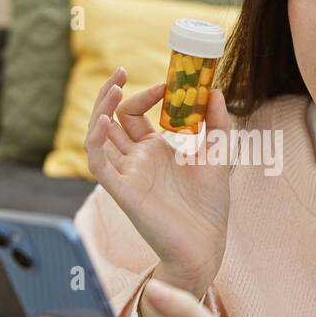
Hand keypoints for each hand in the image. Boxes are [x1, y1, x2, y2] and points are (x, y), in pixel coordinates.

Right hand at [85, 67, 229, 294]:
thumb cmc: (209, 207)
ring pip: (99, 137)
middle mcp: (136, 160)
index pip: (135, 114)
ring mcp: (127, 174)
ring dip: (100, 110)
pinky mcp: (122, 191)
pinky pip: (99, 164)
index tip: (168, 84)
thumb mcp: (219, 156)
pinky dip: (96, 142)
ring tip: (113, 87)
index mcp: (155, 151)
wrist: (206, 245)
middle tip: (120, 70)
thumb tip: (214, 90)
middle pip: (112, 119)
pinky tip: (103, 122)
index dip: (146, 94)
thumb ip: (217, 124)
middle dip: (112, 93)